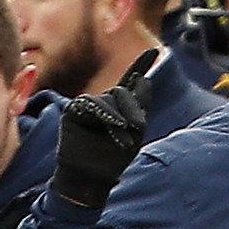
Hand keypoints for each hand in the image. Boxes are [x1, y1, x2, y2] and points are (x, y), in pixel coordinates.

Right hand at [51, 47, 157, 208]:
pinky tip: (114, 125)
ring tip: (125, 140)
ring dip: (121, 118)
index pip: (131, 81)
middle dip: (133, 109)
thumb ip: (140, 106)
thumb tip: (147, 80)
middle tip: (137, 128)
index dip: (141, 65)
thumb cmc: (114, 159)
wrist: (92, 178)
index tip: (154, 50)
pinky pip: (92, 105)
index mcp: (120, 107)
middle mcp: (104, 103)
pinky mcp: (74, 111)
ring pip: (110, 99)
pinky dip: (106, 115)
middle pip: (123, 92)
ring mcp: (88, 106)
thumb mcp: (135, 133)